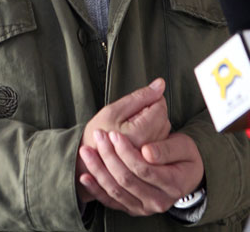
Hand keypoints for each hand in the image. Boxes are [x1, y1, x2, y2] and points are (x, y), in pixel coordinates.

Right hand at [76, 78, 170, 203]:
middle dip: (150, 114)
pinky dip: (151, 138)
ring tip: (129, 131)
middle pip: (163, 119)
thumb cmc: (96, 136)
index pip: (160, 106)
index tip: (132, 108)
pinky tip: (135, 140)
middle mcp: (150, 150)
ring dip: (150, 126)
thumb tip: (160, 83)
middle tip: (129, 119)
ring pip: (163, 131)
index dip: (148, 101)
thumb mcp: (113, 110)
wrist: (86, 163)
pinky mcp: (151, 166)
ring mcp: (151, 160)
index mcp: (140, 134)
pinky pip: (159, 143)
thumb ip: (139, 97)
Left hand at [79, 131, 203, 215]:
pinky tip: (85, 176)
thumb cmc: (184, 155)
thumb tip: (147, 152)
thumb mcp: (183, 146)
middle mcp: (157, 201)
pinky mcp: (132, 208)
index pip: (144, 169)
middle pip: (127, 180)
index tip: (114, 134)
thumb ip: (166, 149)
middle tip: (98, 136)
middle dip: (109, 156)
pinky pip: (111, 201)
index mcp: (172, 184)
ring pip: (116, 191)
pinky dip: (96, 190)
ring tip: (86, 150)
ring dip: (98, 170)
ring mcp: (144, 207)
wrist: (186, 175)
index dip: (127, 152)